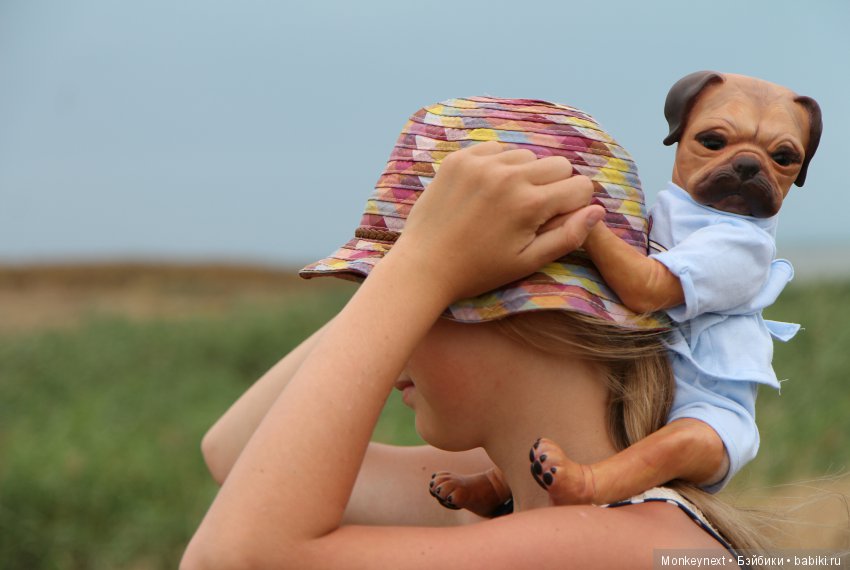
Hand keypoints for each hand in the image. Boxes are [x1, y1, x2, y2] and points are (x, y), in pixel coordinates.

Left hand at [392, 142, 602, 301]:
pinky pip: (497, 149)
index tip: (555, 221)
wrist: (423, 265)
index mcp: (530, 203)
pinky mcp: (460, 158)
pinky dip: (500, 165)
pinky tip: (487, 191)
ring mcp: (481, 162)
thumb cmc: (478, 270)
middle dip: (555, 187)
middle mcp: (509, 175)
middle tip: (532, 213)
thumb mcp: (527, 262)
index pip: (580, 186)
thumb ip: (567, 236)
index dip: (574, 206)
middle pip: (559, 164)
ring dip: (526, 174)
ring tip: (505, 203)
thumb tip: (597, 211)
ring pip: (528, 155)